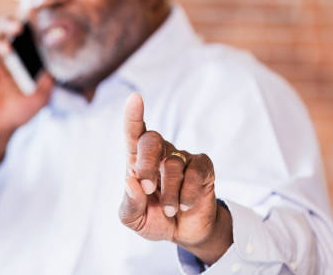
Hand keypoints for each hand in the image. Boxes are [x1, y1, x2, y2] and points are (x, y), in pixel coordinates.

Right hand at [0, 16, 53, 169]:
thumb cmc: (19, 109)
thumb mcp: (41, 94)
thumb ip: (49, 78)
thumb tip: (58, 62)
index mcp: (18, 53)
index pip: (20, 30)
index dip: (25, 20)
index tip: (33, 15)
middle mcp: (1, 51)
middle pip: (2, 27)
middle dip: (9, 23)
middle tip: (19, 27)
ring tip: (6, 50)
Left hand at [118, 93, 232, 264]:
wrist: (184, 233)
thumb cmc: (155, 218)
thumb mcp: (134, 218)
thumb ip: (130, 203)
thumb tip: (131, 182)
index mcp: (137, 159)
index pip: (133, 132)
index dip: (133, 115)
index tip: (135, 98)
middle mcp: (159, 153)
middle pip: (151, 140)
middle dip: (147, 164)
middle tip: (148, 188)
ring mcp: (182, 157)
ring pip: (172, 164)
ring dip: (169, 193)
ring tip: (170, 210)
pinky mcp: (202, 167)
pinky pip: (195, 174)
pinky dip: (187, 194)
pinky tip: (185, 205)